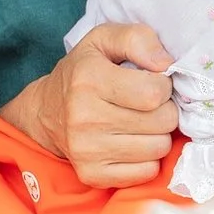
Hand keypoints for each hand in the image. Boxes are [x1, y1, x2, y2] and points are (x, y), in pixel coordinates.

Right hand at [3, 23, 177, 186]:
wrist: (47, 112)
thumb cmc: (83, 71)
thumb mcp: (103, 40)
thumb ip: (137, 39)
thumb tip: (166, 64)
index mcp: (88, 80)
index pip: (154, 92)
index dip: (163, 86)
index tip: (151, 83)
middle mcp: (84, 118)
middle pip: (161, 122)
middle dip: (164, 110)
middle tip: (148, 104)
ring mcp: (87, 151)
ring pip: (158, 148)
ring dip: (158, 134)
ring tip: (140, 122)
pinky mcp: (93, 175)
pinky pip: (146, 172)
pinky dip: (147, 158)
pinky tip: (133, 142)